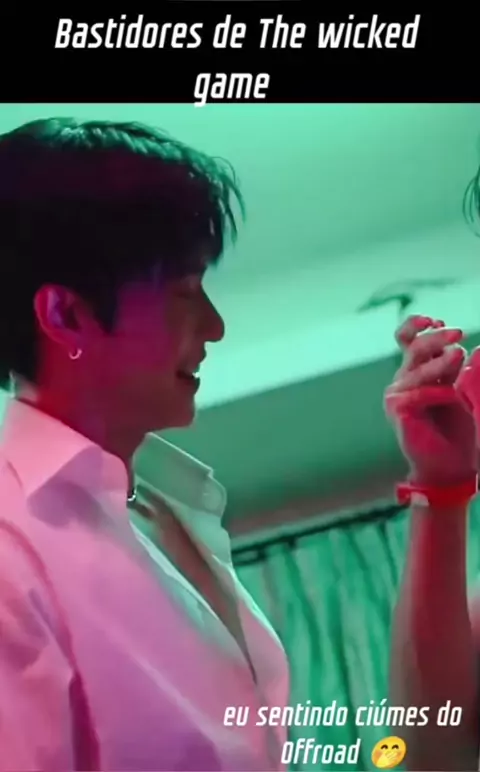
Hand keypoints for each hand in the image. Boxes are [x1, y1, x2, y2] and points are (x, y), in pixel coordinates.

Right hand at [384, 314, 475, 485]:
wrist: (452, 465)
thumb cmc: (462, 426)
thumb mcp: (464, 388)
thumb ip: (460, 367)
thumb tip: (471, 345)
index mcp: (420, 367)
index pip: (408, 335)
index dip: (418, 323)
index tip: (438, 320)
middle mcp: (406, 376)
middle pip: (413, 344)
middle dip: (435, 335)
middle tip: (458, 333)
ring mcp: (398, 392)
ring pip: (414, 365)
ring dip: (439, 360)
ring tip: (458, 357)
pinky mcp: (396, 409)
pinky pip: (416, 392)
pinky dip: (438, 391)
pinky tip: (454, 398)